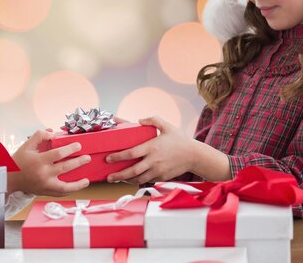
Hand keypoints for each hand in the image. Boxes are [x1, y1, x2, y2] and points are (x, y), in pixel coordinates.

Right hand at [7, 129, 90, 195]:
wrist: (9, 179)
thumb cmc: (19, 161)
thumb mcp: (27, 145)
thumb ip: (39, 136)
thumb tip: (53, 134)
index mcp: (39, 161)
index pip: (58, 154)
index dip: (70, 149)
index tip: (78, 145)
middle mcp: (43, 174)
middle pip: (65, 168)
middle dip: (79, 162)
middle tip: (87, 158)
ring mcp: (45, 185)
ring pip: (65, 187)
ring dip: (78, 184)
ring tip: (87, 180)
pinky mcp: (45, 192)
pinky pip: (60, 193)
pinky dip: (69, 191)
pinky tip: (76, 187)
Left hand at [105, 116, 230, 183]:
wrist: (194, 156)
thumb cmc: (180, 140)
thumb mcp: (167, 126)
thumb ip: (153, 120)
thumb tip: (140, 120)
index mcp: (152, 147)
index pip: (130, 153)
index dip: (118, 157)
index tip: (108, 159)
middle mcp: (153, 160)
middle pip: (132, 170)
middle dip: (118, 174)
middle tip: (108, 176)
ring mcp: (157, 170)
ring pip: (138, 179)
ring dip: (126, 180)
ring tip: (118, 179)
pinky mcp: (162, 177)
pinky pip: (147, 180)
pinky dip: (138, 181)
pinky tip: (131, 179)